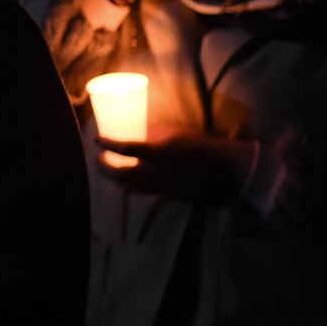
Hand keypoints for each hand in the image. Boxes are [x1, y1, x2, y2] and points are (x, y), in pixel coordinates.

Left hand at [97, 132, 256, 201]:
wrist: (229, 171)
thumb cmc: (206, 146)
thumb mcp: (180, 132)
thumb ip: (158, 131)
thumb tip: (143, 129)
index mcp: (158, 153)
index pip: (125, 148)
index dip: (108, 144)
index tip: (97, 140)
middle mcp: (155, 173)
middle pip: (120, 174)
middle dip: (104, 168)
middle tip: (98, 159)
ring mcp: (161, 187)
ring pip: (129, 187)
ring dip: (117, 180)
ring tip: (113, 172)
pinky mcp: (169, 196)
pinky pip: (145, 193)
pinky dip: (134, 188)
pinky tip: (133, 183)